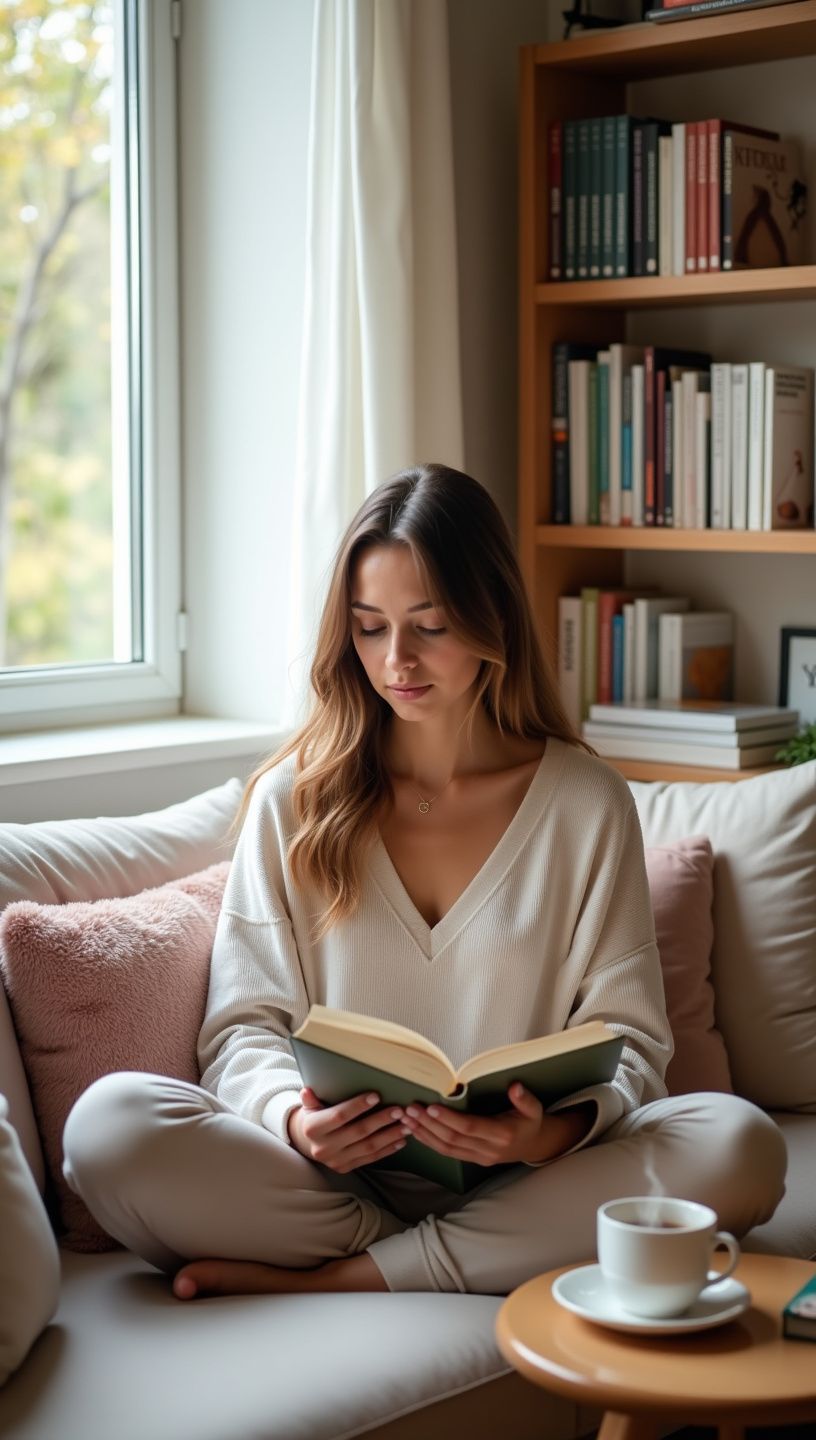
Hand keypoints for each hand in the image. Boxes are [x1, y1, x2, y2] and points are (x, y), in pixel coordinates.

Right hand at [286, 1088, 408, 1173]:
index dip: (357, 1106)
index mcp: (313, 1129)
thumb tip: (307, 1091)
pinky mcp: (346, 1168)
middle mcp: (324, 1148)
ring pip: (368, 1147)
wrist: (307, 1143)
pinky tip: (401, 1141)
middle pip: (358, 1132)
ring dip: (390, 1136)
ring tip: (406, 1125)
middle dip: (381, 1120)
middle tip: (399, 1110)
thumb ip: (310, 1100)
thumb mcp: (308, 1107)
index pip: (339, 1116)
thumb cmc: (313, 1117)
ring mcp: (336, 1161)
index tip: (376, 1095)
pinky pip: (370, 1159)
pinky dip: (387, 1150)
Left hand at [402, 1086, 593, 1167]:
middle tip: (411, 1109)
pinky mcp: (472, 1160)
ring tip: (407, 1119)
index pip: (470, 1127)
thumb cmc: (530, 1122)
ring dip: (425, 1134)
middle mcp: (488, 1149)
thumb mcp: (534, 1108)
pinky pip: (448, 1152)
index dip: (449, 1118)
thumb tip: (515, 1087)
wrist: (533, 1146)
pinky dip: (430, 1142)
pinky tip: (416, 1131)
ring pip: (447, 1148)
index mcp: (502, 1134)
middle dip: (429, 1124)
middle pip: (453, 1139)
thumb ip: (524, 1098)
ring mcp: (479, 1157)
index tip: (431, 1106)